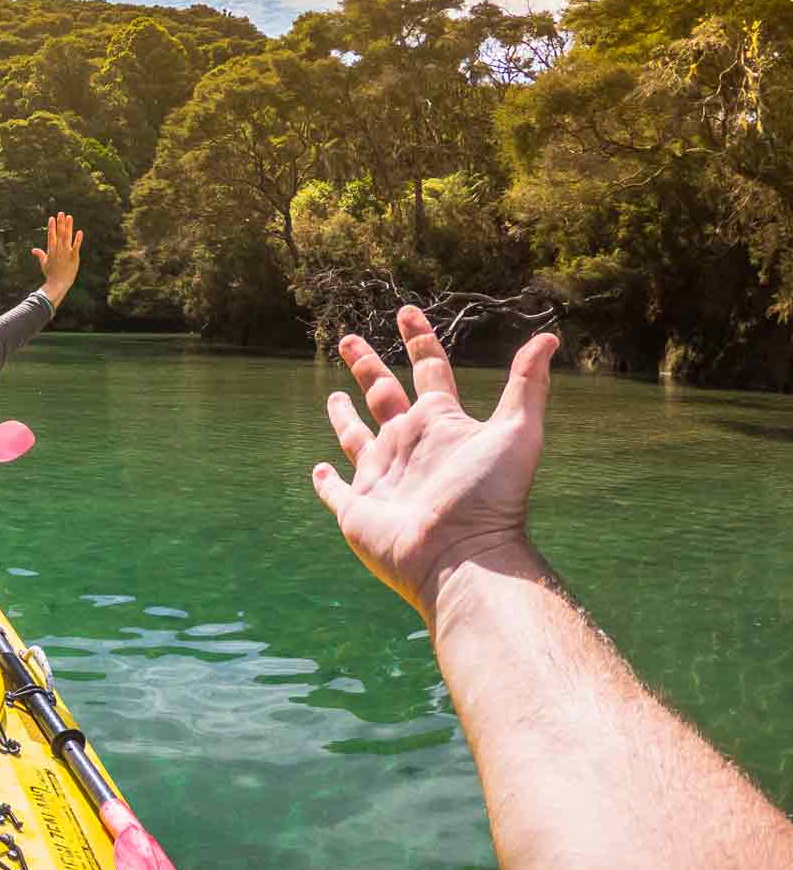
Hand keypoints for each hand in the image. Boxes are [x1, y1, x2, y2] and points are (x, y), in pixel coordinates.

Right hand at [30, 211, 82, 307]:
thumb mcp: (44, 263)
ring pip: (67, 237)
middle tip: (61, 213)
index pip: (51, 236)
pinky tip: (79, 231)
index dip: (52, 226)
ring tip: (69, 217)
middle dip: (60, 223)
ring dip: (68, 227)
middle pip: (59, 234)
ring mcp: (66, 253)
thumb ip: (40, 254)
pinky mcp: (74, 257)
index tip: (52, 218)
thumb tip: (33, 250)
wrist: (58, 284)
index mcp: (51, 251)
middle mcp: (58, 250)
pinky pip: (76, 247)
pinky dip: (78, 239)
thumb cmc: (50, 274)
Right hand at [310, 307, 559, 622]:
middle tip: (347, 339)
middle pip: (383, 395)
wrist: (461, 557)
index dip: (418, 339)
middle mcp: (408, 445)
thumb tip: (549, 338)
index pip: (428, 370)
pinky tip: (319, 471)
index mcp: (439, 423)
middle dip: (367, 365)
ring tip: (333, 397)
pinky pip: (335, 490)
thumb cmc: (489, 497)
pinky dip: (325, 482)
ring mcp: (381, 477)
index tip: (407, 312)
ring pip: (354, 438)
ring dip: (342, 416)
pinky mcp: (356, 509)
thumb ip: (526, 384)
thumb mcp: (515, 432)